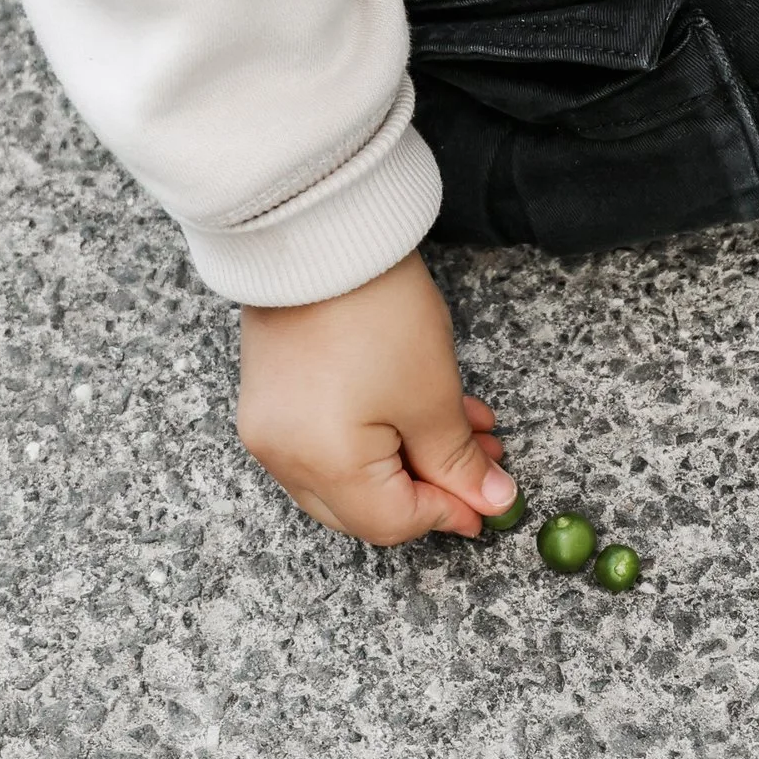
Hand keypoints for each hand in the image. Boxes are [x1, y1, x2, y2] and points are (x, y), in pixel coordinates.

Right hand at [238, 252, 517, 546]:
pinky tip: (422, 415)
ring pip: (345, 477)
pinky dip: (373, 441)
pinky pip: (324, 443)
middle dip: (427, 493)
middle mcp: (282, 457)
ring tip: (465, 434)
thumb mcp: (432, 395)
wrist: (321, 235)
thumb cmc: (378, 312)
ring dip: (407, 464)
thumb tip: (489, 501)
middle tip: (480, 470)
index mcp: (322, 464)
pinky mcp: (270, 398)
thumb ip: (457, 462)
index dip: (447, 515)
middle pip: (362, 509)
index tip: (489, 504)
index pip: (391, 522)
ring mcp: (269, 428)